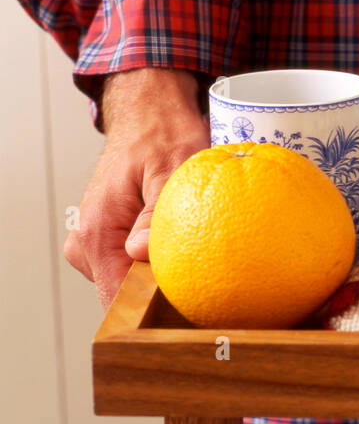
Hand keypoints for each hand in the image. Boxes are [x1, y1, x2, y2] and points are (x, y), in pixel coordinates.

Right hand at [64, 68, 209, 308]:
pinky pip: (134, 267)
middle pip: (127, 297)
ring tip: (195, 249)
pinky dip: (159, 260)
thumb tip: (142, 254)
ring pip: (132, 284)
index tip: (191, 307)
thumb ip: (156, 214)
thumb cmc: (163, 134)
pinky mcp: (109, 241)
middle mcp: (87, 244)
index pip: (117, 300)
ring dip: (163, 273)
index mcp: (96, 233)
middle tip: (205, 275)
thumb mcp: (172, 168)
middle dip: (164, 291)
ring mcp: (95, 244)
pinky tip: (181, 243)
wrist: (148, 113)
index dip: (154, 310)